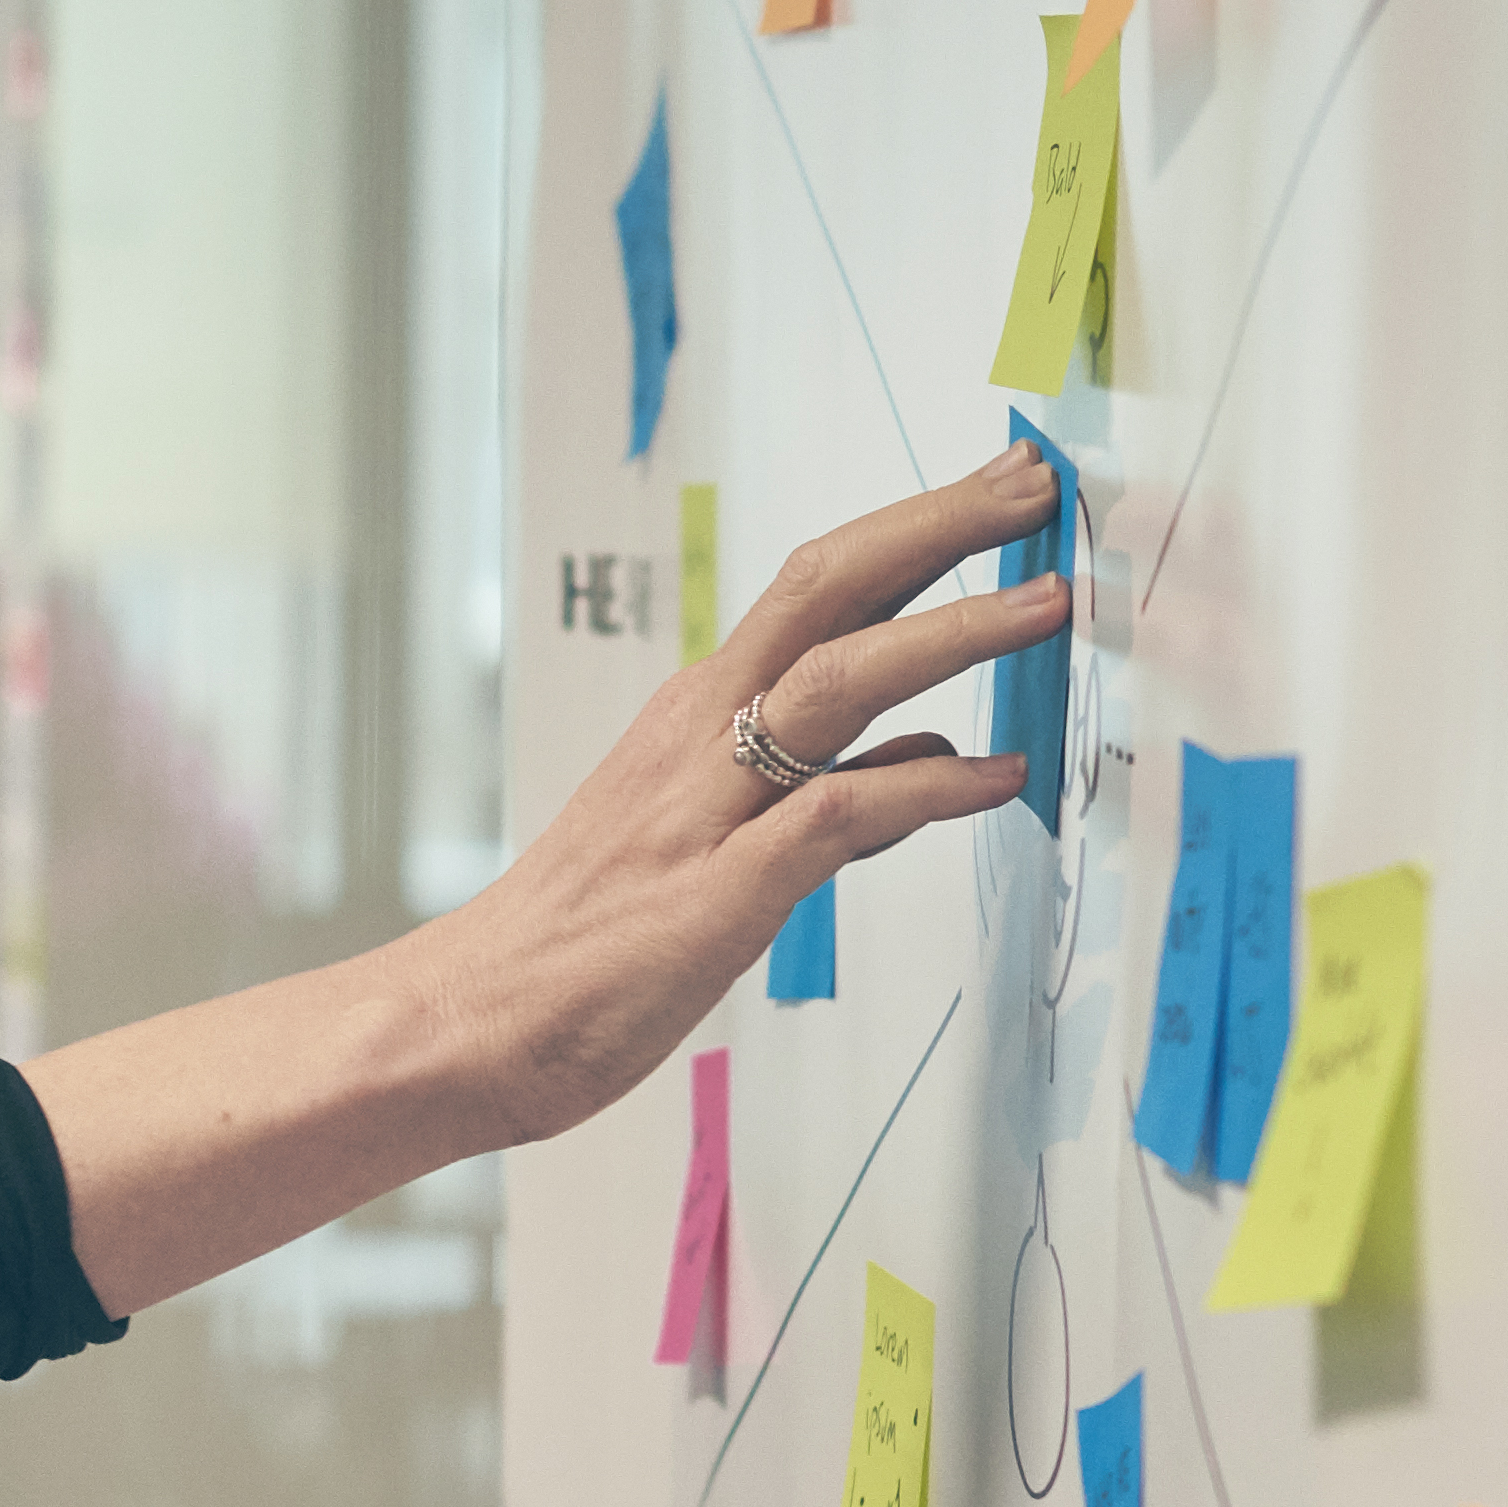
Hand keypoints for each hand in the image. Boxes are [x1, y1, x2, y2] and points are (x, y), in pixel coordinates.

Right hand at [25, 452, 1056, 1310]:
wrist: (460, 1025)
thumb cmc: (577, 946)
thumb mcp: (714, 845)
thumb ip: (829, 790)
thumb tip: (935, 751)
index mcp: (694, 714)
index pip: (820, 586)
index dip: (917, 528)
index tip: (1003, 488)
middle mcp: (699, 735)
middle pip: (830, 590)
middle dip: (940, 526)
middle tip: (1035, 481)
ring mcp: (706, 810)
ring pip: (838, 681)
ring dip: (950, 633)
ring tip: (1047, 602)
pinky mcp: (715, 894)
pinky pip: (834, 817)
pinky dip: (922, 787)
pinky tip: (995, 777)